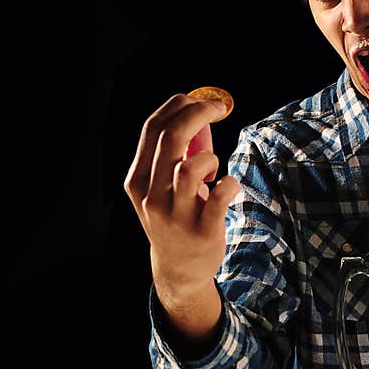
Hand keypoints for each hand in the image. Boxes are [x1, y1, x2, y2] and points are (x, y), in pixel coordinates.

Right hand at [124, 94, 240, 308]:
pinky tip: (228, 186)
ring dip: (209, 157)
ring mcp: (175, 215)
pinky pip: (220, 196)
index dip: (180, 105)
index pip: (152, 128)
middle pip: (170, 138)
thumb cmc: (175, 217)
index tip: (202, 99)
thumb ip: (172, 154)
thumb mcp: (160, 187)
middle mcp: (151, 195)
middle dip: (198, 113)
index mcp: (138, 179)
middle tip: (219, 108)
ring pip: (189, 167)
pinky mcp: (202, 231)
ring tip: (212, 171)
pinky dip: (230, 183)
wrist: (179, 269)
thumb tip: (199, 114)